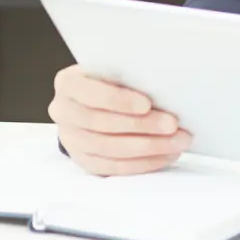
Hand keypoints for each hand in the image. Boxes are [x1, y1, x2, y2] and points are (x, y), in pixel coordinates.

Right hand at [48, 65, 191, 175]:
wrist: (87, 103)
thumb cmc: (107, 82)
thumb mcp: (111, 72)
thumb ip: (127, 78)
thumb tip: (163, 90)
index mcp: (68, 83)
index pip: (91, 93)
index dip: (119, 100)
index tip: (147, 104)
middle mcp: (63, 112)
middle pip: (102, 123)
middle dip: (142, 126)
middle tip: (172, 126)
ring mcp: (71, 139)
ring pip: (109, 149)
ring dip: (148, 148)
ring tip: (176, 143)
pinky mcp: (84, 160)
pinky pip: (113, 167)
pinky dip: (142, 163)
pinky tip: (164, 156)